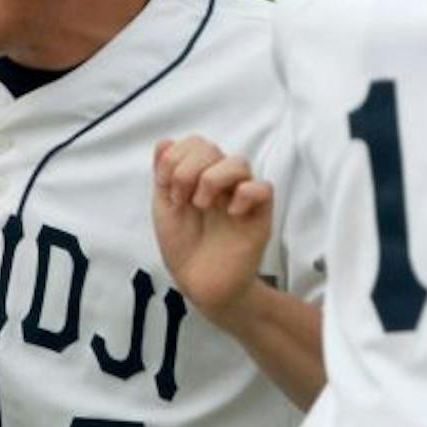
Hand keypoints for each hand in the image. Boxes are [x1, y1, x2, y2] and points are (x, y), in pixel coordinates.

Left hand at [152, 136, 273, 325]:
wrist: (200, 284)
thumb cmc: (185, 247)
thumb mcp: (164, 208)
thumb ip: (163, 174)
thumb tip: (163, 141)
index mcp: (199, 177)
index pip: (195, 143)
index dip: (176, 158)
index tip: (167, 189)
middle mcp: (222, 182)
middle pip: (212, 148)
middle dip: (187, 170)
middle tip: (181, 200)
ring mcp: (241, 197)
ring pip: (239, 162)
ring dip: (212, 179)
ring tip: (202, 205)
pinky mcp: (259, 215)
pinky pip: (262, 188)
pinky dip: (244, 195)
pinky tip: (229, 213)